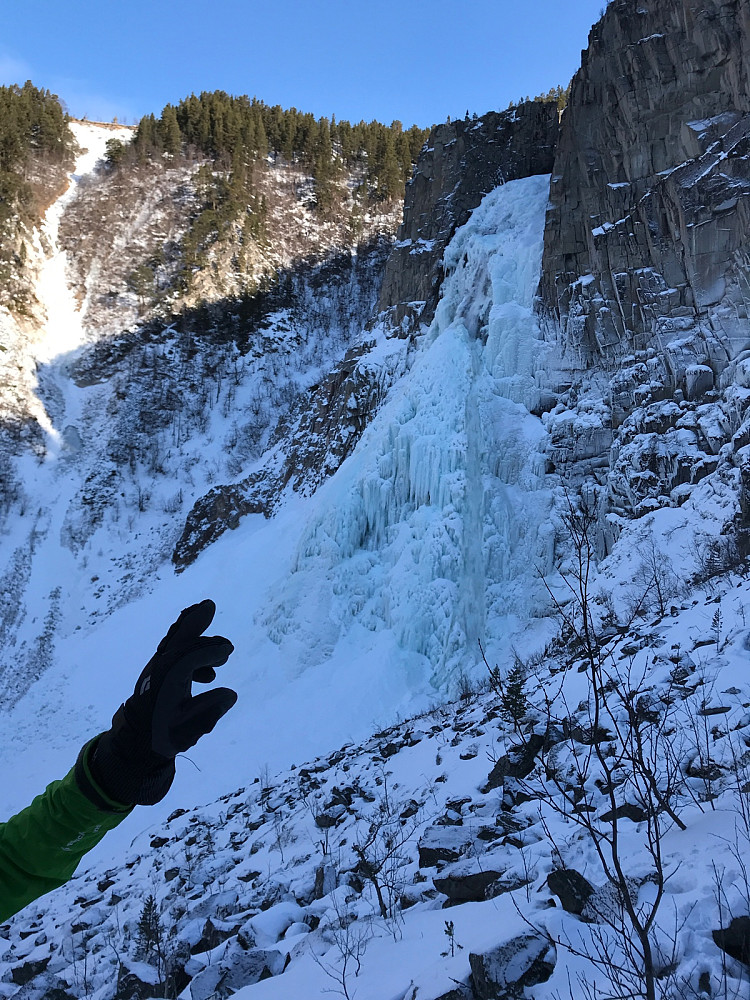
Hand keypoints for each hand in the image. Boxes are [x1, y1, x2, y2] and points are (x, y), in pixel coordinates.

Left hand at [89, 600, 235, 804]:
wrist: (135, 744)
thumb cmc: (162, 736)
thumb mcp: (188, 729)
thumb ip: (209, 711)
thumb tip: (230, 694)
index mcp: (168, 679)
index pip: (190, 656)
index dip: (210, 650)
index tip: (227, 652)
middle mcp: (161, 668)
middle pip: (178, 639)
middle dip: (194, 623)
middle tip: (209, 606)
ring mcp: (158, 669)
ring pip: (175, 643)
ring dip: (194, 635)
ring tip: (219, 645)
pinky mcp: (159, 674)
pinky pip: (175, 651)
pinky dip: (192, 651)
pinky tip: (209, 674)